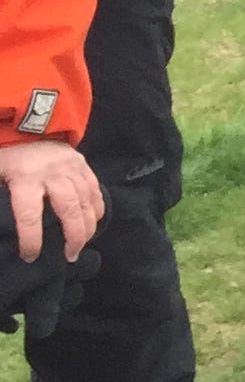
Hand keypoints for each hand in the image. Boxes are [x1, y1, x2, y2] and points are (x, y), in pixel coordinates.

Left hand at [0, 140, 103, 262]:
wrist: (27, 125)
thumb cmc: (6, 154)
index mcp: (24, 178)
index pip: (29, 215)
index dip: (31, 239)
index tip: (30, 256)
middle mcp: (52, 173)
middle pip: (70, 210)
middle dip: (73, 237)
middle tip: (70, 256)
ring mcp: (71, 168)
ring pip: (87, 202)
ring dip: (88, 227)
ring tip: (82, 245)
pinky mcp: (83, 164)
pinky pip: (95, 190)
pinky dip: (97, 209)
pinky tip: (94, 223)